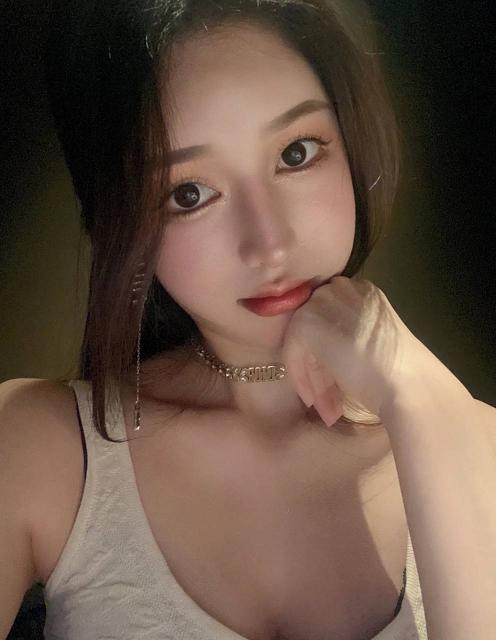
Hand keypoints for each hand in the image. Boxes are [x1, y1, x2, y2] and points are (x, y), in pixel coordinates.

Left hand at [280, 276, 430, 426]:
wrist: (406, 383)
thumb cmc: (397, 373)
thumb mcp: (368, 345)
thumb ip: (342, 339)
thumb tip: (314, 358)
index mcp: (361, 291)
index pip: (329, 320)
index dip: (326, 357)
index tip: (333, 387)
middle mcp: (341, 288)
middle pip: (313, 331)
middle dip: (317, 370)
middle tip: (327, 404)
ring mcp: (323, 301)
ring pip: (302, 343)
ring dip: (312, 379)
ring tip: (326, 411)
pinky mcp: (308, 321)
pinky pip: (292, 351)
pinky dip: (301, 378)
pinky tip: (315, 401)